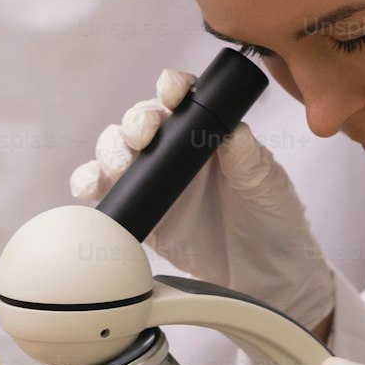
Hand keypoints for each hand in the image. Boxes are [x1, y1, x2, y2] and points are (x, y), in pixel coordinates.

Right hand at [70, 67, 333, 332]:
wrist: (266, 276)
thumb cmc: (273, 219)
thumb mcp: (266, 182)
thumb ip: (247, 156)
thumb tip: (229, 131)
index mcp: (209, 130)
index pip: (184, 97)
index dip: (172, 88)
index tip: (171, 93)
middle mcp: (178, 148)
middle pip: (142, 120)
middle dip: (135, 123)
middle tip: (141, 138)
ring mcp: (156, 179)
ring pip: (118, 150)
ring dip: (110, 151)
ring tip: (118, 167)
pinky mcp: (141, 211)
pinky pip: (106, 191)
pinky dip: (90, 184)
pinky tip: (92, 188)